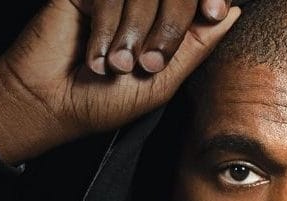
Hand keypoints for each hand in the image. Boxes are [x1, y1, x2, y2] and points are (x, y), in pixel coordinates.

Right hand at [0, 0, 239, 162]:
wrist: (54, 104)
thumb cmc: (107, 99)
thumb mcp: (164, 81)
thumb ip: (197, 46)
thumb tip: (233, 12)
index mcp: (169, 26)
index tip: (213, 11)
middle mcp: (145, 5)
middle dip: (168, 28)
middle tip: (148, 63)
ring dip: (132, 34)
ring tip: (117, 66)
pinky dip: (107, 28)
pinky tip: (96, 56)